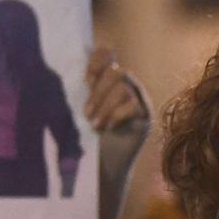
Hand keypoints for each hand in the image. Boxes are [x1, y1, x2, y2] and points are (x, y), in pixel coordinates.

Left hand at [83, 47, 151, 180]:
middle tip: (86, 113)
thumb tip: (72, 68)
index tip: (86, 78)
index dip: (99, 59)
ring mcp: (139, 100)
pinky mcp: (145, 116)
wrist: (102, 164)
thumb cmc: (87, 135)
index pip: (108, 54)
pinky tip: (108, 127)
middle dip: (98, 92)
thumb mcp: (80, 107)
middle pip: (117, 72)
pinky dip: (117, 115)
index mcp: (107, 79)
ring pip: (125, 88)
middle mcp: (126, 85)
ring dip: (105, 106)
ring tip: (94, 124)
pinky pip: (134, 105)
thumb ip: (82, 89)